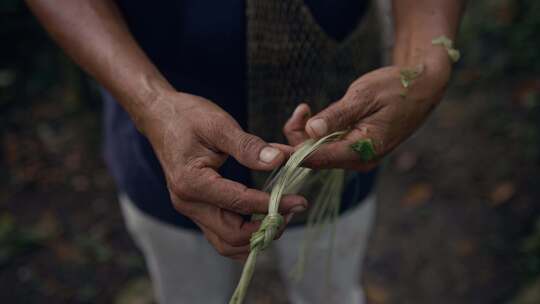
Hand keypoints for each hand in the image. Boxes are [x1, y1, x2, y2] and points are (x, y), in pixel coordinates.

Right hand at [141, 91, 306, 259]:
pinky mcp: (196, 208)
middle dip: (265, 229)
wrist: (160, 116)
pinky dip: (244, 234)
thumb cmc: (188, 116)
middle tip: (292, 212)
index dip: (273, 205)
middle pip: (232, 235)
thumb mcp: (219, 125)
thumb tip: (279, 159)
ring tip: (280, 217)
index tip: (300, 202)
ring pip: (225, 243)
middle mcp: (188, 203)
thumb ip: (249, 146)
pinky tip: (262, 220)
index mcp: (192, 182)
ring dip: (254, 237)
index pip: (240, 203)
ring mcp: (190, 209)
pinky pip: (220, 234)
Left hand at [283, 61, 450, 170]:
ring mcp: (357, 156)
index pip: (319, 159)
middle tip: (299, 110)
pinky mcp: (354, 149)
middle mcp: (358, 160)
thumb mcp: (364, 96)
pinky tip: (311, 113)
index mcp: (363, 150)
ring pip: (318, 153)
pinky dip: (315, 133)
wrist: (422, 88)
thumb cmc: (396, 88)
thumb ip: (337, 115)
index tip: (271, 148)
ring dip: (305, 134)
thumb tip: (311, 131)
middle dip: (297, 139)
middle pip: (315, 159)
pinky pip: (327, 146)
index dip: (292, 154)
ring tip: (303, 108)